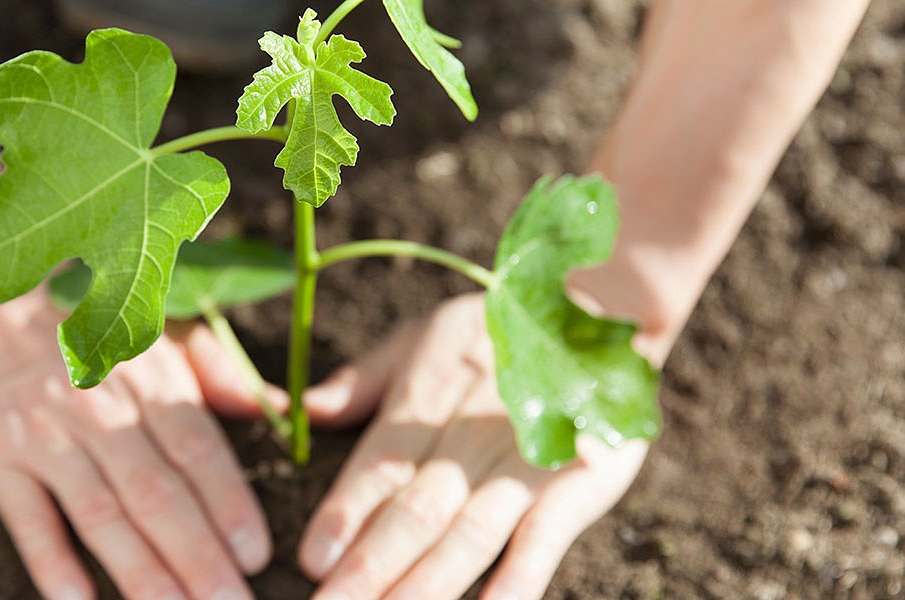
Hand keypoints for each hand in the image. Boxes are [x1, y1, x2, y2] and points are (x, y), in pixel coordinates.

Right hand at [0, 290, 268, 599]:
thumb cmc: (87, 336)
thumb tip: (283, 410)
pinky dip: (51, 561)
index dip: (229, 504)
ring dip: (140, 572)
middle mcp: (99, 409)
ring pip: (100, 513)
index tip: (257, 556)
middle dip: (197, 556)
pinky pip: (27, 517)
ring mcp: (44, 434)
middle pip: (156, 493)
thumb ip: (220, 378)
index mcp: (149, 382)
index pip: (197, 450)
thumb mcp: (158, 340)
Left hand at [297, 294, 651, 599]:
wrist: (602, 309)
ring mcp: (524, 467)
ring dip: (427, 587)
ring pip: (468, 536)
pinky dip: (518, 578)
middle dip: (370, 567)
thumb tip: (302, 409)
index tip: (311, 559)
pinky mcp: (576, 485)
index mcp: (424, 403)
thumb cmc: (497, 330)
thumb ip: (362, 381)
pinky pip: (544, 539)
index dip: (345, 514)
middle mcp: (468, 441)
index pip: (378, 467)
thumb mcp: (422, 336)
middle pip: (415, 513)